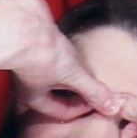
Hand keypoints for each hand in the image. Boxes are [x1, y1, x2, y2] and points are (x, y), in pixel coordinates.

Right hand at [0, 0, 120, 119]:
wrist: (24, 25)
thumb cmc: (43, 54)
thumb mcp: (72, 76)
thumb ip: (93, 91)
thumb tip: (112, 108)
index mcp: (33, 99)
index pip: (62, 112)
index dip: (84, 108)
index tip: (99, 99)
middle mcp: (28, 86)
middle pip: (55, 98)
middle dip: (73, 96)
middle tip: (92, 92)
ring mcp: (30, 67)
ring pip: (53, 80)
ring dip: (69, 78)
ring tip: (85, 73)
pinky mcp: (36, 49)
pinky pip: (53, 61)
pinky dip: (64, 62)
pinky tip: (72, 54)